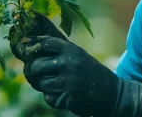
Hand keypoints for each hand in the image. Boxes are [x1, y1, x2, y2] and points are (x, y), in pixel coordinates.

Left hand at [23, 36, 141, 116]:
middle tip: (40, 73)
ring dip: (46, 86)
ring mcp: (68, 81)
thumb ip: (60, 50)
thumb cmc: (91, 72)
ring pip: (41, 83)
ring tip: (59, 84)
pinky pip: (48, 98)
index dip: (34, 47)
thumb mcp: (79, 55)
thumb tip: (32, 45)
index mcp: (72, 50)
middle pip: (36, 65)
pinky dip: (53, 98)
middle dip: (36, 71)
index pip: (44, 43)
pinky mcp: (68, 98)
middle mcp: (69, 63)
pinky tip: (65, 94)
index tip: (29, 52)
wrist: (112, 93)